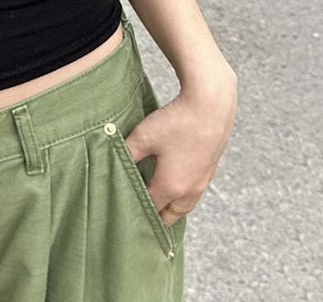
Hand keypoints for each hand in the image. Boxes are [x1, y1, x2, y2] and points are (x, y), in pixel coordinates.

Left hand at [124, 66, 237, 226]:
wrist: (211, 106)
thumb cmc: (176, 122)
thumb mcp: (142, 137)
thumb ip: (126, 154)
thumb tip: (111, 163)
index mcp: (170, 187)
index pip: (149, 210)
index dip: (134, 209)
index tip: (120, 206)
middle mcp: (189, 191)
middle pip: (169, 216)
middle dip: (153, 216)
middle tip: (136, 211)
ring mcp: (202, 181)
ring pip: (184, 206)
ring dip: (169, 205)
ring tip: (153, 199)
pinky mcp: (209, 169)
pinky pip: (193, 192)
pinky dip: (181, 194)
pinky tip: (170, 179)